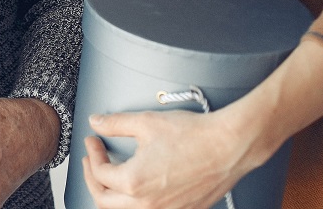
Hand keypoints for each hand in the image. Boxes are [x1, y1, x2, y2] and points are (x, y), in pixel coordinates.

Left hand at [82, 109, 251, 208]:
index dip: (92, 154)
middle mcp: (148, 203)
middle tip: (94, 161)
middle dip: (93, 179)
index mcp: (134, 182)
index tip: (93, 141)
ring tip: (111, 176)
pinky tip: (138, 187)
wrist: (229, 145)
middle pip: (105, 201)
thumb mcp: (146, 122)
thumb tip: (96, 121)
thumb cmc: (193, 135)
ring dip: (113, 195)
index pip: (100, 174)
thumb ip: (115, 123)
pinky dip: (136, 203)